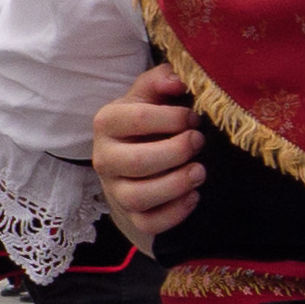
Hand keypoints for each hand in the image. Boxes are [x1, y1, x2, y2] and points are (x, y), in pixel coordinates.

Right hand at [93, 65, 205, 249]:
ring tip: (200, 171)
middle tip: (198, 142)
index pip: (137, 120)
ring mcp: (114, 190)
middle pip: (137, 162)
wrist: (133, 158)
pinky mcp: (130, 215)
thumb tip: (178, 80)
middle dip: (175, 153)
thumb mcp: (149, 94)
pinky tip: (193, 196)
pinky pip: (148, 223)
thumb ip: (162, 79)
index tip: (193, 117)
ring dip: (176, 185)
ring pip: (139, 197)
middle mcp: (104, 158)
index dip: (172, 118)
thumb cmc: (146, 122)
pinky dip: (175, 213)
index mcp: (107, 123)